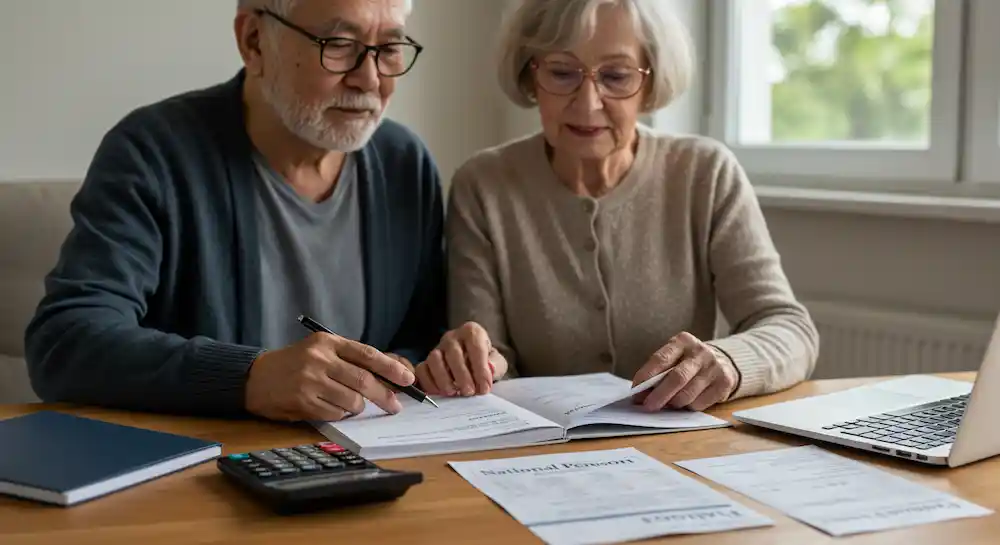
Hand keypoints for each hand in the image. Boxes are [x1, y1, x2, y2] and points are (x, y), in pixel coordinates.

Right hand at [245, 333, 414, 421]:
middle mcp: (319, 359)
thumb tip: (391, 375)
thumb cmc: (295, 364)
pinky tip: (329, 407)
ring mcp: (310, 380)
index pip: (367, 354)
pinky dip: (339, 414)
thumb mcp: (321, 352)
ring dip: (357, 407)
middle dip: (385, 395)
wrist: (255, 377)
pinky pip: (335, 413)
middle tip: (395, 405)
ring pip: (352, 401)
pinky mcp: (302, 401)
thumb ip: (351, 360)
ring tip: (348, 403)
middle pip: (364, 380)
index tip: (408, 379)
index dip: (391, 368)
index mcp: (328, 342)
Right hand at [415, 322, 506, 396]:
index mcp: (472, 332)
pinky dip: (429, 383)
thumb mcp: (497, 363)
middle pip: (453, 353)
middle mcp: (452, 337)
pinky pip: (422, 370)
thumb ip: (496, 366)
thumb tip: (488, 369)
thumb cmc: (486, 363)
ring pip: (434, 359)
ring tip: (453, 392)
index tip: (484, 387)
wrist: (474, 366)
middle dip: (462, 375)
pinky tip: (440, 393)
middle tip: (469, 392)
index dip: (480, 369)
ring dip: (443, 378)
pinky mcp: (426, 362)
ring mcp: (437, 348)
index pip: (475, 346)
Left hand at [631, 332, 739, 411]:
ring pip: (688, 394)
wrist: (723, 361)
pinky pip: (700, 403)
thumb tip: (640, 396)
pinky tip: (686, 403)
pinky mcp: (725, 382)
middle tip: (648, 406)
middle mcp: (700, 352)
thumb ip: (657, 373)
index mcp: (682, 341)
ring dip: (673, 404)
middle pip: (676, 378)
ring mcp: (715, 367)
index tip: (635, 391)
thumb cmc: (688, 363)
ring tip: (668, 404)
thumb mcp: (673, 359)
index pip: (660, 359)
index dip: (646, 377)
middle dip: (659, 395)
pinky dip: (688, 407)